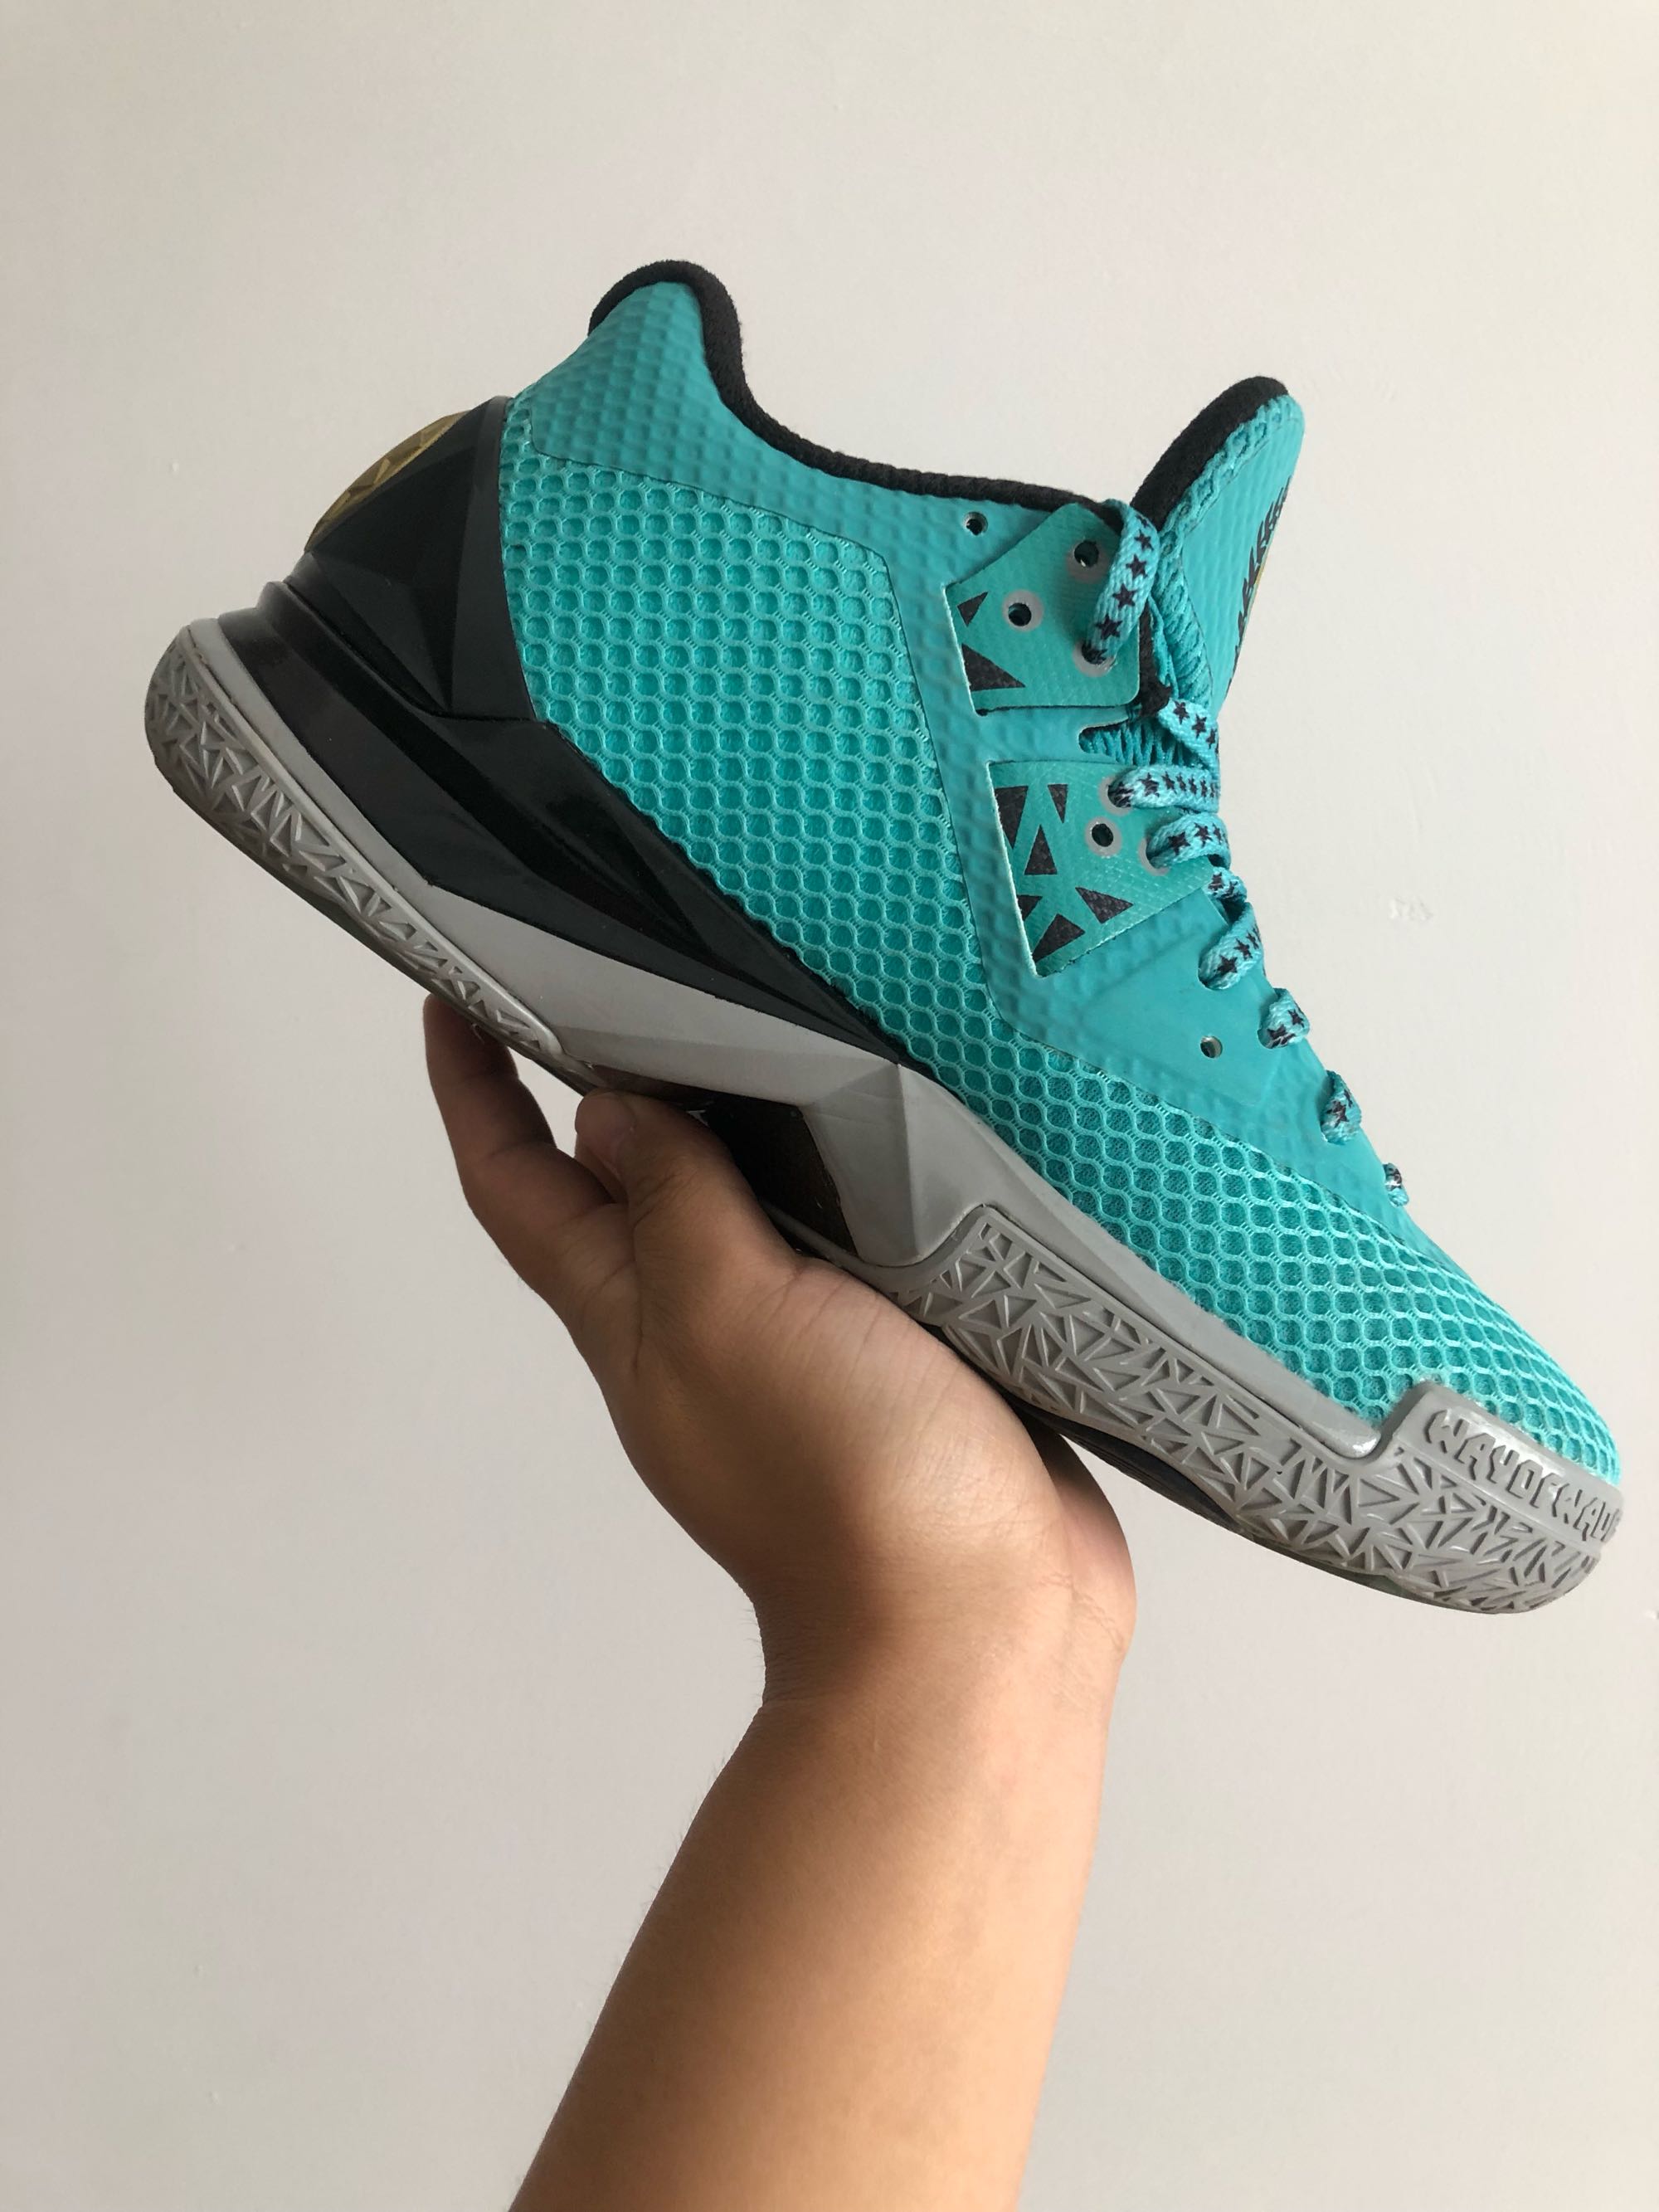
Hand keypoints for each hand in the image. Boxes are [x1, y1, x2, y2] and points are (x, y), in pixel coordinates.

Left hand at [422, 998, 1132, 1695]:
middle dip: (609, 1078)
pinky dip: (854, 1172)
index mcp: (633, 1313)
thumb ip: (672, 1203)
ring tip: (773, 1009)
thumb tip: (607, 1107)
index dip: (475, 1089)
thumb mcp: (728, 1313)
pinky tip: (901, 1122)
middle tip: (629, 963)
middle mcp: (704, 1317)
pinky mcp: (901, 1344)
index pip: (519, 1183)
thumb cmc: (843, 1487)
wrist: (979, 1620)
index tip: (456, 994)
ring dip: (744, 1114)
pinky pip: (854, 1234)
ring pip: (746, 1198)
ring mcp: (803, 1335)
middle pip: (623, 1178)